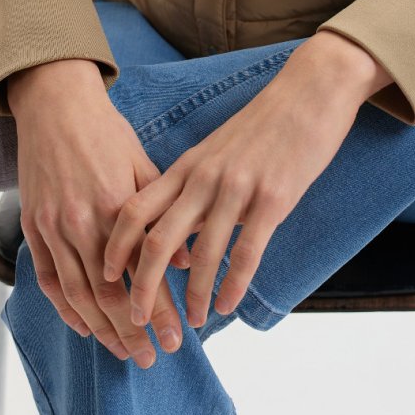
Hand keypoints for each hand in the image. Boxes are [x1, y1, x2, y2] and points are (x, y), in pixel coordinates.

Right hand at [8, 59, 193, 366]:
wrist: (55, 104)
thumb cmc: (103, 130)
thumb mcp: (141, 163)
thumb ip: (161, 214)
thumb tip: (188, 258)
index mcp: (114, 205)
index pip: (141, 273)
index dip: (159, 310)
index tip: (177, 337)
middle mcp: (82, 222)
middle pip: (108, 295)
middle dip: (131, 331)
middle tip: (151, 356)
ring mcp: (53, 227)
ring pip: (77, 294)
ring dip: (100, 329)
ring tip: (122, 351)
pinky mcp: (34, 226)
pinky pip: (48, 278)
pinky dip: (64, 308)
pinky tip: (83, 325)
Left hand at [101, 33, 382, 331]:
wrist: (308, 93)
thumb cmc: (263, 125)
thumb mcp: (216, 152)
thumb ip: (193, 189)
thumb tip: (177, 234)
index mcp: (187, 166)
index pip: (135, 210)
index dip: (115, 246)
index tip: (105, 278)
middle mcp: (204, 178)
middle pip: (157, 239)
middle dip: (142, 286)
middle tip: (136, 319)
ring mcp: (237, 188)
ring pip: (202, 254)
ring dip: (192, 295)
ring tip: (191, 321)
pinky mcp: (272, 199)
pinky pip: (246, 252)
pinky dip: (233, 286)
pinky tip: (228, 305)